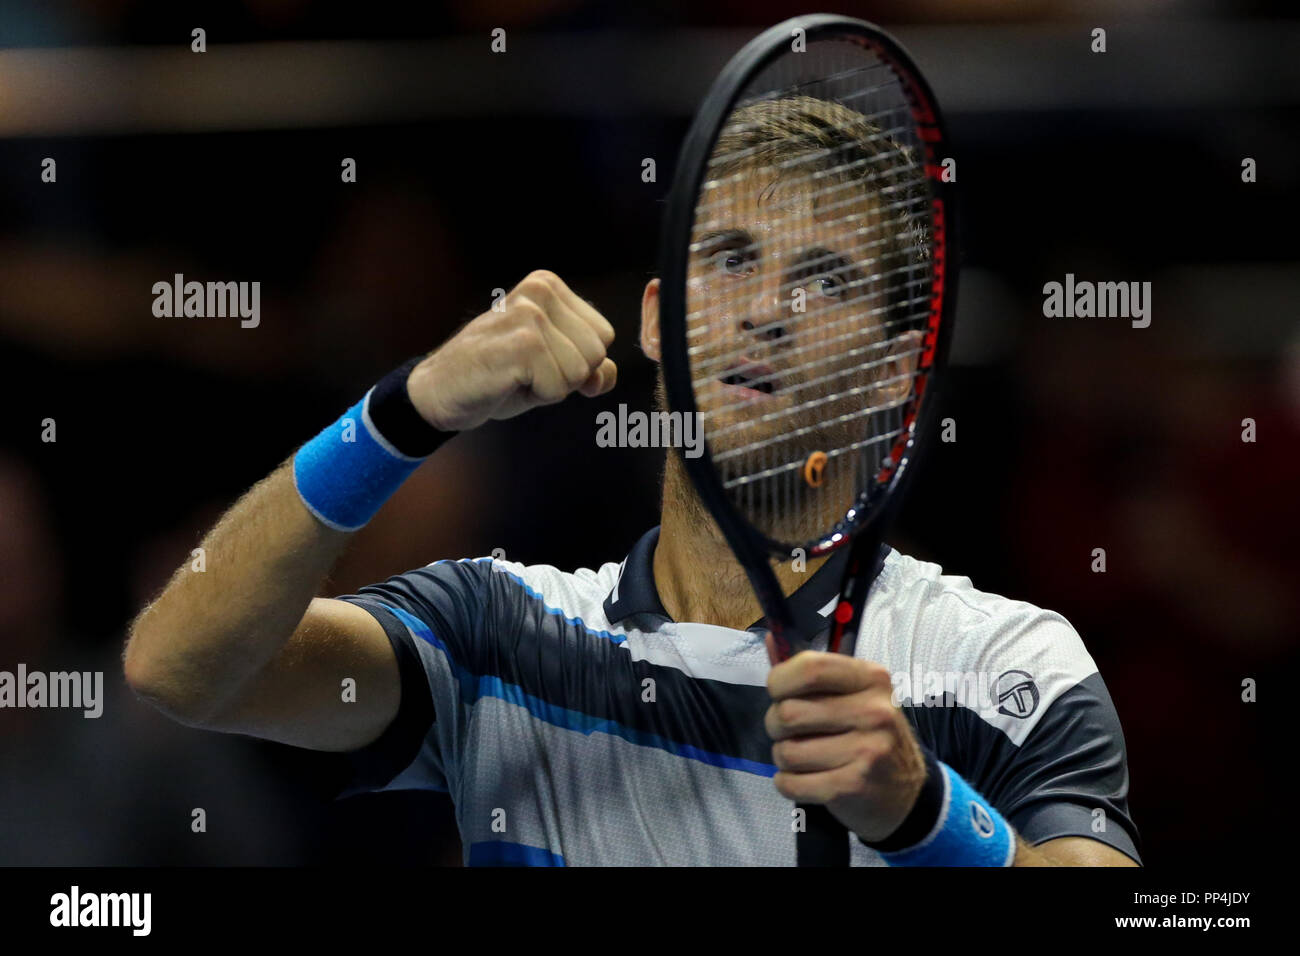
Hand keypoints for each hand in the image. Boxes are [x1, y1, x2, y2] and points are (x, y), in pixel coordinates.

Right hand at [407, 270, 616, 430]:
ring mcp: (530, 315)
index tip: (538, 361)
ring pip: (580, 373)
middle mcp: (540, 290)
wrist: (439, 392)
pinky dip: (537, 396)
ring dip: (550, 386)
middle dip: (566, 376)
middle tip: (525, 371)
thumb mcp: (550, 367)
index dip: (576, 362)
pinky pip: (558, 388)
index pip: (603, 336)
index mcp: (548, 286)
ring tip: (515, 375)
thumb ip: (587, 367)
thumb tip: (605, 376)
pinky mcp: (522, 344)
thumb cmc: (496, 376)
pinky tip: (506, 382)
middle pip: (597, 354)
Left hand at [764, 635, 927, 842]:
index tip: (779, 693)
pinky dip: (788, 783)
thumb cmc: (867, 734)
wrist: (906, 791)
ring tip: (803, 757)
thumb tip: (770, 637)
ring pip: (787, 752)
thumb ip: (810, 670)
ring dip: (783, 758)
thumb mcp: (852, 694)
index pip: (809, 667)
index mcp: (871, 678)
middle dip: (775, 725)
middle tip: (791, 732)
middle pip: (789, 713)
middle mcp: (874, 711)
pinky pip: (792, 783)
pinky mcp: (854, 786)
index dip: (779, 681)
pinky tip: (806, 779)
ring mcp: (868, 750)